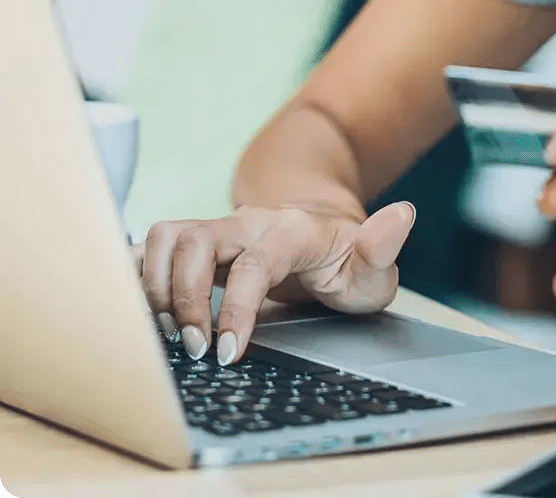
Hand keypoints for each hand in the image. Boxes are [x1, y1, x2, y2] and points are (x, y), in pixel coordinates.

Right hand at [132, 201, 415, 366]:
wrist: (323, 234)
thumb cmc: (346, 260)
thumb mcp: (373, 266)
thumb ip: (383, 247)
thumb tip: (403, 214)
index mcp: (292, 231)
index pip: (253, 262)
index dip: (235, 308)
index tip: (230, 354)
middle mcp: (250, 222)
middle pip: (195, 240)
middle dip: (184, 298)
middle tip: (196, 349)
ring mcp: (221, 228)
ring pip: (167, 235)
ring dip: (157, 286)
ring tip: (172, 332)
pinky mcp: (198, 241)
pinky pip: (155, 244)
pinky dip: (140, 274)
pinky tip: (146, 310)